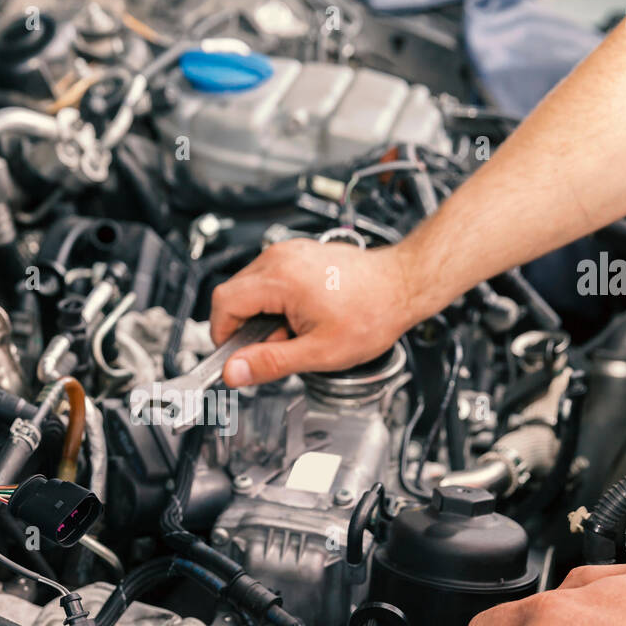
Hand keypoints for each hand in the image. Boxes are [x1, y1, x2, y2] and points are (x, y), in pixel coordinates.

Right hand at [209, 239, 428, 387]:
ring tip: (295, 331)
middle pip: (234, 295)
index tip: (236, 356)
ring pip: (250, 288)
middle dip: (246, 327)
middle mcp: (280, 258)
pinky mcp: (298, 255)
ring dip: (262, 316)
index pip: (223, 304)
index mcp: (279, 278)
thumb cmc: (372, 313)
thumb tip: (234, 372)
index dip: (223, 335)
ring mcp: (289, 253)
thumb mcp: (319, 352)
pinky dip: (275, 303)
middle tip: (277, 346)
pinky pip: (269, 280)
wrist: (402, 285)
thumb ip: (270, 363)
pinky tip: (302, 316)